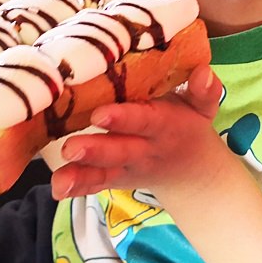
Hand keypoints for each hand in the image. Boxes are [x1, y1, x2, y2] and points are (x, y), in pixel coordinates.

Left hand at [50, 65, 223, 198]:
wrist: (192, 168)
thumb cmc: (187, 123)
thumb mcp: (202, 107)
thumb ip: (203, 90)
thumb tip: (203, 72)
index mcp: (163, 126)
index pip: (144, 120)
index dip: (124, 118)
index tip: (100, 115)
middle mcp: (143, 149)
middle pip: (120, 151)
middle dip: (97, 150)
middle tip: (71, 147)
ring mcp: (127, 167)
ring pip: (105, 172)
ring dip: (82, 175)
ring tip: (60, 179)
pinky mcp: (114, 178)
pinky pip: (95, 185)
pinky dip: (77, 188)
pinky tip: (58, 190)